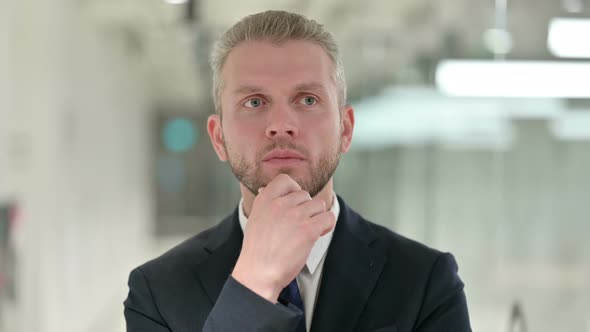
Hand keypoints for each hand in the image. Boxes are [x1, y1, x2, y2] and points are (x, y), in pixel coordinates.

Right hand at [231, 173, 335, 302]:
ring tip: (309, 230)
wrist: (258, 273)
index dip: (293, 190)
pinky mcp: (308, 230)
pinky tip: (319, 233)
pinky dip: (327, 225)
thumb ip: (265, 204)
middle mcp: (280, 204)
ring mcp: (295, 216)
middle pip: (305, 195)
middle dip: (305, 209)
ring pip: (318, 205)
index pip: (285, 180)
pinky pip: (328, 217)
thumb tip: (266, 189)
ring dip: (316, 217)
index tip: (294, 203)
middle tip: (300, 225)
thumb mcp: (255, 219)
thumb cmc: (257, 251)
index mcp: (265, 199)